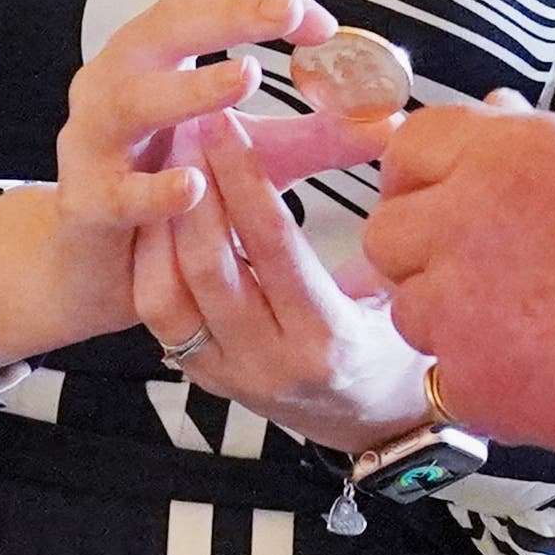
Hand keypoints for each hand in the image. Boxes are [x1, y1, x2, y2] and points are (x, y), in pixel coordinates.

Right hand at [0, 0, 398, 369]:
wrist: (93, 268)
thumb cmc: (174, 195)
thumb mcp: (252, 158)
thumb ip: (316, 136)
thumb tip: (393, 119)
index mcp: (156, 57)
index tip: (319, 23)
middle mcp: (115, 84)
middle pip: (163, 26)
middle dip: (227, 15)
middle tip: (287, 15)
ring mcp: (92, 143)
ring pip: (129, 99)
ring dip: (188, 86)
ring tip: (244, 78)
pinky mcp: (86, 206)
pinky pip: (115, 193)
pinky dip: (153, 189)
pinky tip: (194, 185)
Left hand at [131, 114, 432, 451]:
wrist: (379, 432)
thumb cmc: (400, 353)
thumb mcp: (403, 296)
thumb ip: (386, 235)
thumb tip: (392, 148)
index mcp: (327, 337)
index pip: (272, 243)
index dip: (244, 177)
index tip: (225, 123)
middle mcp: (270, 362)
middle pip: (209, 266)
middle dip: (194, 190)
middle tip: (184, 128)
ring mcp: (229, 376)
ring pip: (168, 296)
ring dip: (161, 224)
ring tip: (163, 168)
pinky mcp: (204, 379)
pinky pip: (161, 317)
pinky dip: (152, 262)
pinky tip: (158, 216)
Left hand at [367, 105, 554, 450]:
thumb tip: (503, 111)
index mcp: (510, 155)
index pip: (415, 144)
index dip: (422, 172)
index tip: (435, 194)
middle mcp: (467, 221)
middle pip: (389, 231)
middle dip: (422, 248)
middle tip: (471, 266)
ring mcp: (458, 305)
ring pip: (408, 308)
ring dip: (447, 316)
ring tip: (518, 324)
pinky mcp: (468, 377)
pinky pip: (442, 375)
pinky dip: (477, 377)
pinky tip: (531, 370)